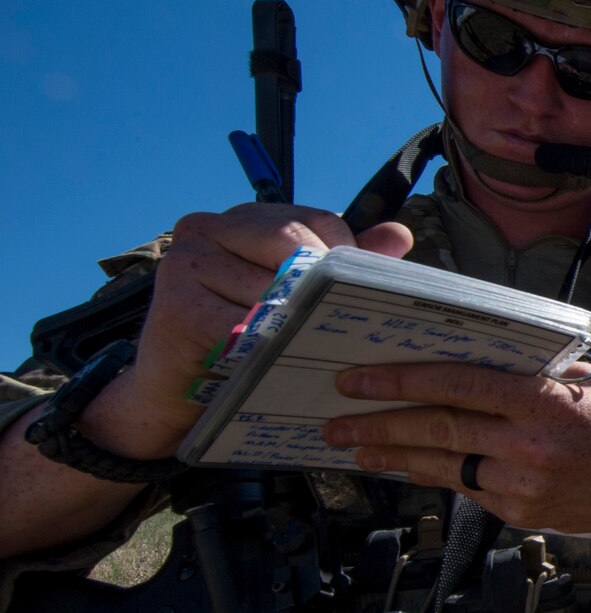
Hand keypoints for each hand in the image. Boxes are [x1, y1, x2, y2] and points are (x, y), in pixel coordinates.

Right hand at [108, 205, 412, 457]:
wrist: (171, 393)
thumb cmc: (237, 338)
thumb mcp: (291, 295)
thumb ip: (340, 263)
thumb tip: (398, 236)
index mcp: (239, 219)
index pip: (313, 219)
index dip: (346, 254)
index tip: (358, 289)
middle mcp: (204, 230)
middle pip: (291, 241)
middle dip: (327, 282)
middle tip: (346, 319)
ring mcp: (185, 265)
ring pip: (273, 286)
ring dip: (302, 320)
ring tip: (321, 344)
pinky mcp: (177, 309)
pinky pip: (245, 326)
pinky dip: (272, 345)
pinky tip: (285, 361)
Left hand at [322, 361, 590, 535]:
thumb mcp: (584, 383)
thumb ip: (531, 372)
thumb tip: (472, 355)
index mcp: (544, 401)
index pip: (459, 385)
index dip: (402, 381)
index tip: (358, 378)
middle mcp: (529, 444)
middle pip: (438, 429)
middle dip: (379, 423)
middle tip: (336, 419)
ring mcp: (522, 483)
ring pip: (442, 464)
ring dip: (393, 455)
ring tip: (354, 448)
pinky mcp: (519, 513)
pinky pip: (465, 488)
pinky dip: (432, 474)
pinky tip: (405, 466)